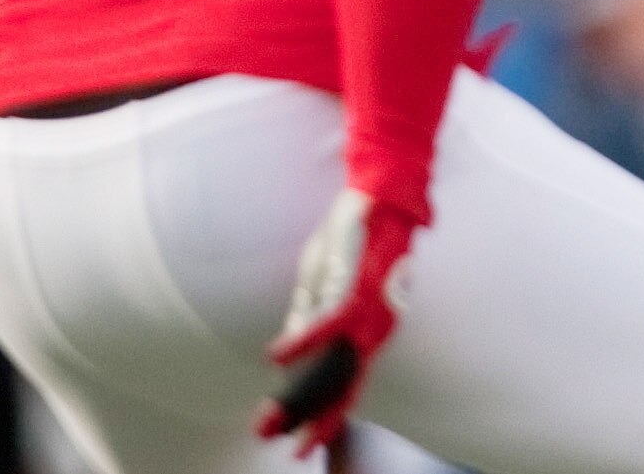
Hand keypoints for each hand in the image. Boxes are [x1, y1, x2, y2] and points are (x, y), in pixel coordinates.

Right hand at [256, 190, 418, 455]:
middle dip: (304, 417)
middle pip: (340, 386)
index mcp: (365, 335)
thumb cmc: (351, 243)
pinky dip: (302, 341)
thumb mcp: (320, 287)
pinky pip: (329, 324)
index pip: (342, 386)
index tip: (287, 443)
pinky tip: (276, 357)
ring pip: (334, 366)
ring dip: (299, 393)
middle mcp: (373, 331)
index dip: (318, 416)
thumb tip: (286, 360)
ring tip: (270, 417)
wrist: (374, 200)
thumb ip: (307, 322)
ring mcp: (369, 313)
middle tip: (268, 437)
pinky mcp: (359, 289)